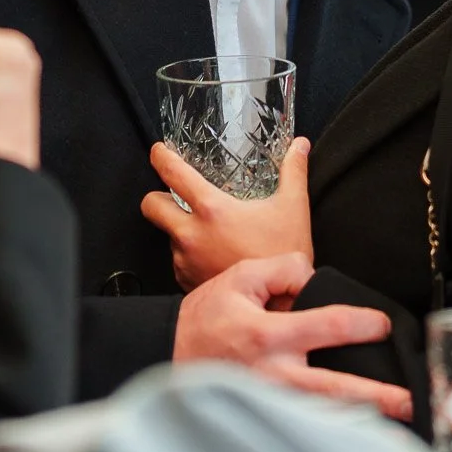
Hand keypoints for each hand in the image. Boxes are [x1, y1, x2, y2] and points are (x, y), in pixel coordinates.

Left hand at [142, 137, 312, 289]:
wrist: (279, 306)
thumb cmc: (283, 254)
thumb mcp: (293, 207)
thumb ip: (293, 170)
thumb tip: (299, 145)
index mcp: (212, 210)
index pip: (172, 174)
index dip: (161, 157)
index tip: (160, 152)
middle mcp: (191, 235)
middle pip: (151, 206)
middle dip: (158, 197)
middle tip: (174, 195)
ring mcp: (186, 261)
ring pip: (167, 235)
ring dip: (179, 230)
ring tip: (207, 232)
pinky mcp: (187, 281)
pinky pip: (178, 261)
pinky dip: (190, 255)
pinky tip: (212, 254)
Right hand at [172, 253, 412, 419]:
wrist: (164, 355)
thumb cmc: (204, 319)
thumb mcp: (238, 278)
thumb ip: (282, 269)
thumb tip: (313, 278)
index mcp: (268, 335)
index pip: (327, 326)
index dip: (362, 324)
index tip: (382, 325)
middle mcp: (272, 374)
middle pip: (334, 390)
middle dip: (376, 396)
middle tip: (409, 400)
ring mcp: (268, 402)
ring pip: (322, 417)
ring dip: (360, 424)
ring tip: (396, 429)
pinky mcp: (263, 417)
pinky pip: (304, 425)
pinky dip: (332, 431)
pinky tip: (357, 436)